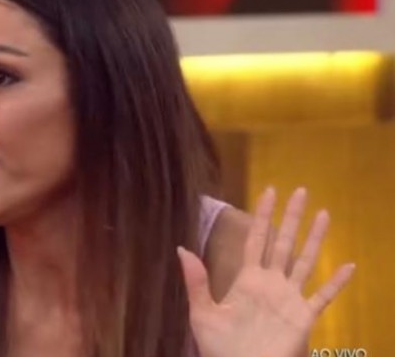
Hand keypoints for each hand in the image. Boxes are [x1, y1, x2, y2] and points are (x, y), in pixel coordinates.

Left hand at [179, 187, 354, 356]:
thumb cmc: (220, 347)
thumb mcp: (202, 313)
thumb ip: (197, 282)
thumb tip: (182, 248)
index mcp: (247, 280)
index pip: (256, 240)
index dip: (262, 216)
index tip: (269, 192)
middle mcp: (271, 283)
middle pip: (284, 243)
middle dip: (292, 218)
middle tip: (302, 191)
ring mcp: (289, 299)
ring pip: (306, 262)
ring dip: (316, 239)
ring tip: (325, 215)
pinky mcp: (303, 317)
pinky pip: (323, 297)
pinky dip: (337, 283)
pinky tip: (350, 266)